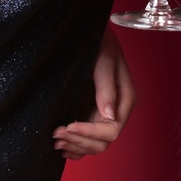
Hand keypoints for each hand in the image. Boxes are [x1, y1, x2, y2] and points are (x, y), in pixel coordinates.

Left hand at [54, 28, 134, 159]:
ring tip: (56, 141)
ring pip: (93, 144)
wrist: (88, 33)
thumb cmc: (100, 43)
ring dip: (75, 146)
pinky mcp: (90, 113)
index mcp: (125, 99)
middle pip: (102, 142)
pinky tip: (62, 146)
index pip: (112, 129)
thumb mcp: (103, 61)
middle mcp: (116, 110)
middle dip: (80, 141)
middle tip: (56, 134)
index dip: (90, 132)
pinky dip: (74, 146)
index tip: (68, 126)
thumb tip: (109, 115)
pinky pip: (85, 138)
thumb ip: (106, 87)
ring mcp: (103, 114)